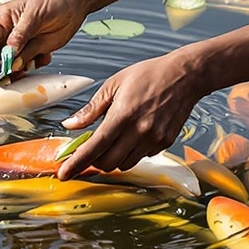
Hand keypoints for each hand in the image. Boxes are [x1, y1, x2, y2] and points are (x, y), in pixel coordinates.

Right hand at [0, 0, 90, 89]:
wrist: (75, 3)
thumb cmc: (54, 1)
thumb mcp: (36, 15)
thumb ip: (21, 36)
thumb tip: (9, 57)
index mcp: (2, 19)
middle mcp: (6, 33)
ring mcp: (18, 44)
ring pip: (6, 65)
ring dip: (11, 74)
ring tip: (18, 78)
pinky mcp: (31, 52)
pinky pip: (25, 67)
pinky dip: (31, 68)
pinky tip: (43, 58)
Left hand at [57, 50, 209, 176]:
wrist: (185, 76)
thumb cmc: (149, 75)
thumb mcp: (114, 84)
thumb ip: (91, 109)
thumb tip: (70, 124)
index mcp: (122, 114)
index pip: (95, 147)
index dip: (77, 163)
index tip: (63, 173)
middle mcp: (139, 130)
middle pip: (108, 163)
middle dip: (94, 161)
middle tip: (91, 150)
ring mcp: (154, 139)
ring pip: (124, 164)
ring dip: (113, 158)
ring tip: (114, 139)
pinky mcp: (165, 143)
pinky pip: (141, 157)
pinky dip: (131, 152)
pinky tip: (134, 135)